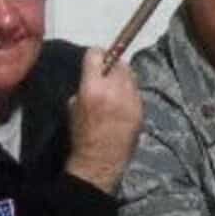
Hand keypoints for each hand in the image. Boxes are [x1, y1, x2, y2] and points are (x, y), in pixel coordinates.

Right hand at [66, 48, 143, 193]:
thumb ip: (85, 85)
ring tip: (116, 89)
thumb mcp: (73, 106)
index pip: (97, 54)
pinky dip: (130, 92)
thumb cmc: (81, 135)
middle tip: (107, 76)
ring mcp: (131, 99)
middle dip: (112, 65)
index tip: (94, 61)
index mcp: (93, 88)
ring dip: (123, 77)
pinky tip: (123, 103)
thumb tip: (94, 75)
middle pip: (118, 61)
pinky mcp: (141, 109)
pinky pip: (136, 91)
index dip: (95, 56)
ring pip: (131, 74)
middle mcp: (114, 89)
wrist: (100, 161)